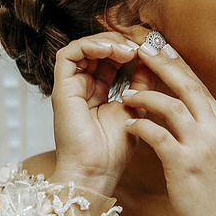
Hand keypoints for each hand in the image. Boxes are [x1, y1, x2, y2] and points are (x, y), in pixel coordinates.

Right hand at [49, 32, 140, 194]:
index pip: (111, 59)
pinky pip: (69, 55)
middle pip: (98, 50)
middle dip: (121, 43)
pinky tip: (112, 51)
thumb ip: (141, 84)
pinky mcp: (61, 89)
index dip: (130, 50)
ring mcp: (70, 87)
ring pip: (84, 48)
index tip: (151, 50)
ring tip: (129, 50)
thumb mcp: (135, 109)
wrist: (96, 172)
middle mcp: (82, 87)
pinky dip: (90, 46)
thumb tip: (153, 59)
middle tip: (142, 46)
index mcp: (98, 92)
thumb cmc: (113, 151)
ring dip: (109, 43)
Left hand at [120, 33, 215, 215]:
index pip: (200, 87)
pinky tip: (128, 125)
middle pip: (187, 85)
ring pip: (171, 105)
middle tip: (141, 49)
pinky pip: (157, 134)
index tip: (162, 51)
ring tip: (126, 95)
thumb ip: (208, 135)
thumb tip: (190, 120)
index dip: (179, 66)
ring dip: (145, 96)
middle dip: (163, 64)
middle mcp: (215, 130)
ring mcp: (202, 146)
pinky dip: (140, 126)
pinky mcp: (184, 163)